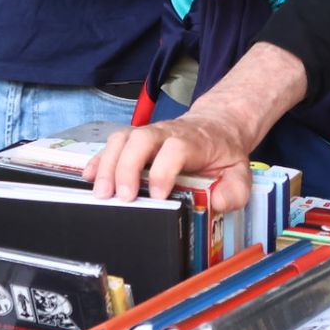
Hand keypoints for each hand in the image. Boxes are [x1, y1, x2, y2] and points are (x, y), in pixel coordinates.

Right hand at [86, 108, 255, 212]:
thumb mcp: (240, 173)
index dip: (164, 170)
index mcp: (194, 141)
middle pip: (141, 138)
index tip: (158, 195)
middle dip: (127, 167)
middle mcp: (167, 133)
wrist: (217, 127)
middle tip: (123, 197)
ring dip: (108, 164)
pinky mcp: (135, 141)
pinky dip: (98, 159)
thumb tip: (216, 203)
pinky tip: (89, 178)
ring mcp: (149, 135)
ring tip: (101, 194)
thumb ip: (234, 191)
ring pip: (122, 138)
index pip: (176, 148)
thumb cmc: (224, 153)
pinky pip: (112, 144)